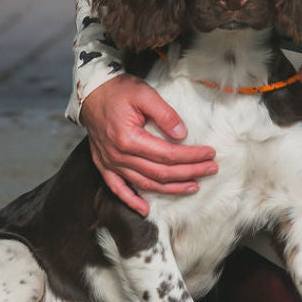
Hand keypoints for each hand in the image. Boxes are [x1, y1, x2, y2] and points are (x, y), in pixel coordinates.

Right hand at [79, 74, 217, 215]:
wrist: (92, 93)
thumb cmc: (119, 91)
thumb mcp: (144, 94)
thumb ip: (165, 114)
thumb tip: (183, 134)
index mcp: (128, 139)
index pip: (167, 155)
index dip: (191, 156)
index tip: (209, 154)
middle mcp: (119, 156)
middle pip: (160, 172)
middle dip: (188, 172)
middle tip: (210, 169)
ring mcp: (110, 163)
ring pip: (144, 183)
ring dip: (170, 188)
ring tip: (192, 186)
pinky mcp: (104, 166)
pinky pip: (117, 189)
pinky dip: (131, 201)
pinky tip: (145, 210)